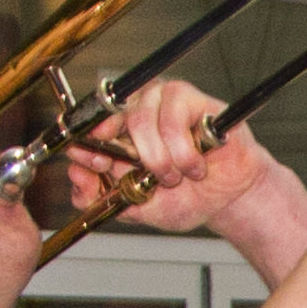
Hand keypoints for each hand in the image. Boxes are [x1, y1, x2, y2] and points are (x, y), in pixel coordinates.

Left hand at [89, 78, 281, 236]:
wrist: (230, 199)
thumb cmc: (188, 197)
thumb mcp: (139, 209)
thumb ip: (104, 199)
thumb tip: (77, 178)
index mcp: (118, 133)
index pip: (88, 125)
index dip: (87, 141)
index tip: (97, 162)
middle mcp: (137, 111)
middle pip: (113, 119)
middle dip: (130, 157)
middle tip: (150, 178)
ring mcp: (163, 101)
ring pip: (142, 118)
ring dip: (161, 159)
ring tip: (178, 176)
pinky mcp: (191, 98)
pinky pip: (174, 119)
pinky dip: (184, 152)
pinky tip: (195, 165)